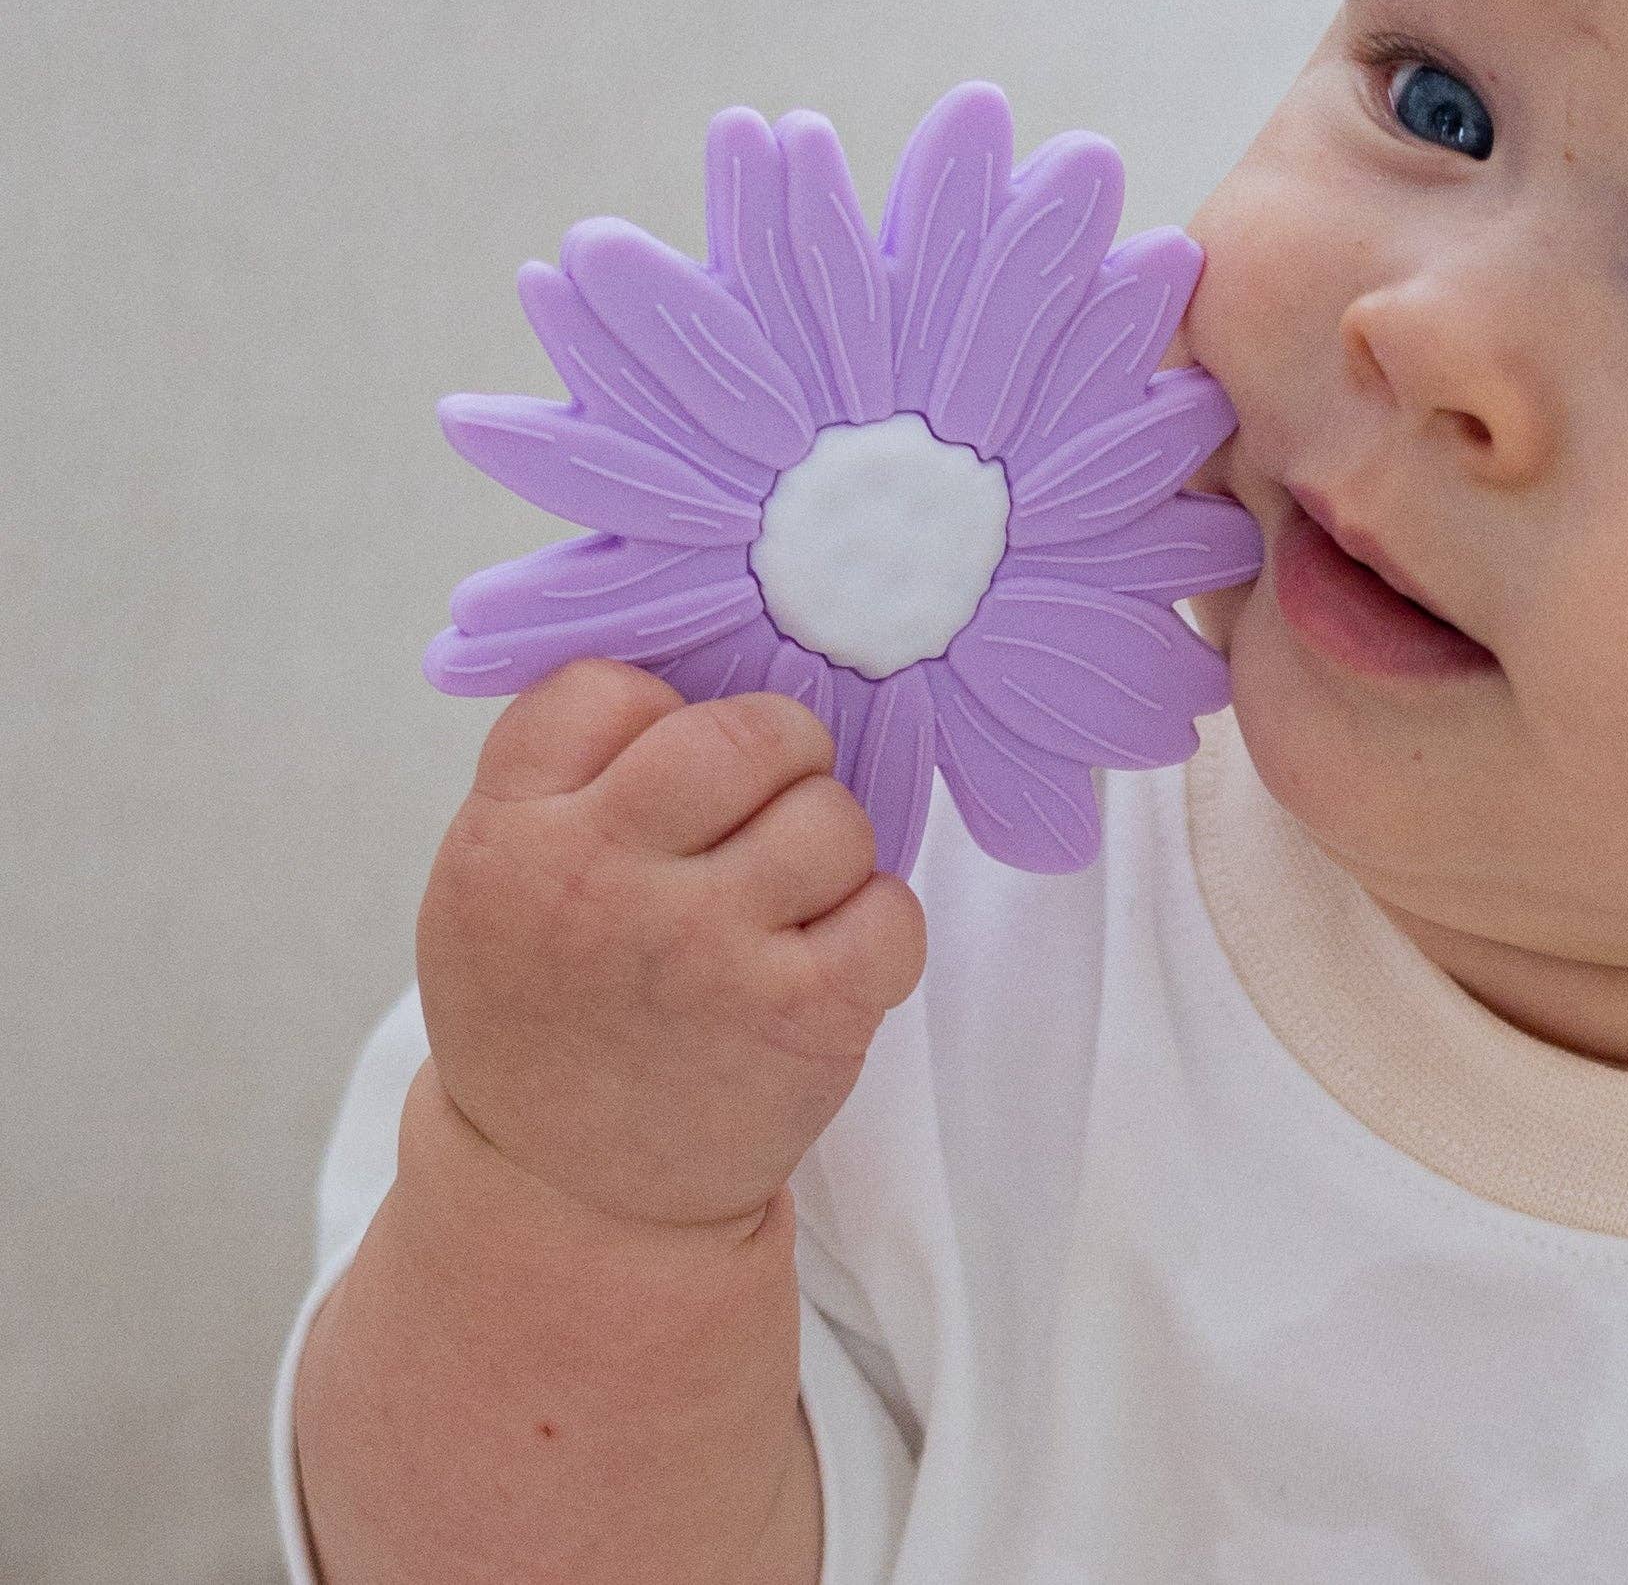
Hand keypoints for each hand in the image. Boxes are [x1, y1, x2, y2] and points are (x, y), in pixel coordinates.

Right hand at [415, 655, 928, 1234]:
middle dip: (777, 754)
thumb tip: (689, 674)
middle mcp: (603, 879)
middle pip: (742, 734)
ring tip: (787, 901)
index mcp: (512, 833)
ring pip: (830, 815)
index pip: (607, 687)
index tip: (667, 771)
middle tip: (768, 805)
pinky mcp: (799, 1016)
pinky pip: (892, 910)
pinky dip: (878, 928)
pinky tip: (828, 960)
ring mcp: (705, 948)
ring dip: (828, 848)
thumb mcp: (490, 883)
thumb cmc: (545, 1016)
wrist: (568, 1200)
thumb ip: (563, 778)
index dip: (657, 712)